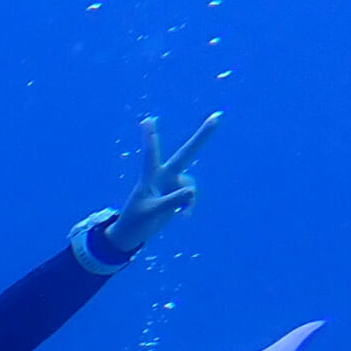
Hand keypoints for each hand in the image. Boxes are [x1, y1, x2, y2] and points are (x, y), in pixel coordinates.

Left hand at [107, 112, 220, 252]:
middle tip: (218, 116)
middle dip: (201, 137)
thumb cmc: (136, 221)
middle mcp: (164, 176)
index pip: (151, 153)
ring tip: (180, 212)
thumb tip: (191, 192)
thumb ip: (171, 202)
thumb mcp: (152, 213)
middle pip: (185, 154)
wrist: (133, 234)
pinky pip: (190, 197)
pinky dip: (188, 205)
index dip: (150, 136)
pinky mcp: (177, 195)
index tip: (148, 119)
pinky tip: (183, 216)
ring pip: (190, 186)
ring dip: (188, 199)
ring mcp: (172, 185)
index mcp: (151, 177)